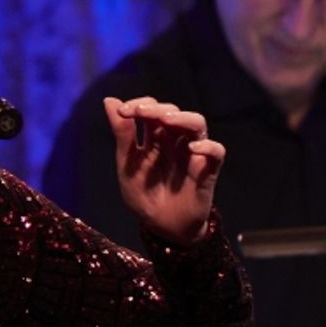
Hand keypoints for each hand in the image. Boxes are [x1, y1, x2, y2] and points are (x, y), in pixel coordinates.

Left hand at [104, 96, 223, 244]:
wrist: (161, 226)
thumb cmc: (144, 194)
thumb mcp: (127, 164)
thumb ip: (122, 134)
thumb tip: (109, 100)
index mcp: (154, 137)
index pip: (151, 109)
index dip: (139, 105)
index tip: (122, 111)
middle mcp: (175, 140)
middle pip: (173, 112)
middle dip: (157, 108)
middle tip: (141, 112)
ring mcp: (192, 152)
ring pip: (197, 123)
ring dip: (183, 118)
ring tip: (166, 120)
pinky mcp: (207, 170)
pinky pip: (216, 151)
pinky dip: (207, 146)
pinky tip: (192, 149)